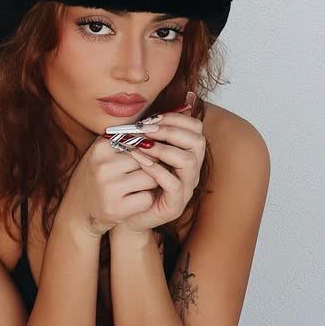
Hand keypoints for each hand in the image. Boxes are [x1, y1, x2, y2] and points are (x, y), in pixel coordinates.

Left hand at [111, 91, 203, 235]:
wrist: (126, 215)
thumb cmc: (134, 181)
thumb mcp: (142, 153)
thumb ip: (149, 133)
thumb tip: (149, 110)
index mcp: (188, 155)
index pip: (196, 128)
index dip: (175, 118)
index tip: (151, 119)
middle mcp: (192, 171)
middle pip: (198, 142)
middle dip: (171, 131)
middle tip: (146, 130)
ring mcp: (186, 189)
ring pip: (189, 161)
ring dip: (164, 149)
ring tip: (142, 146)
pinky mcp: (175, 205)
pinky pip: (174, 184)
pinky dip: (157, 170)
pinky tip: (140, 162)